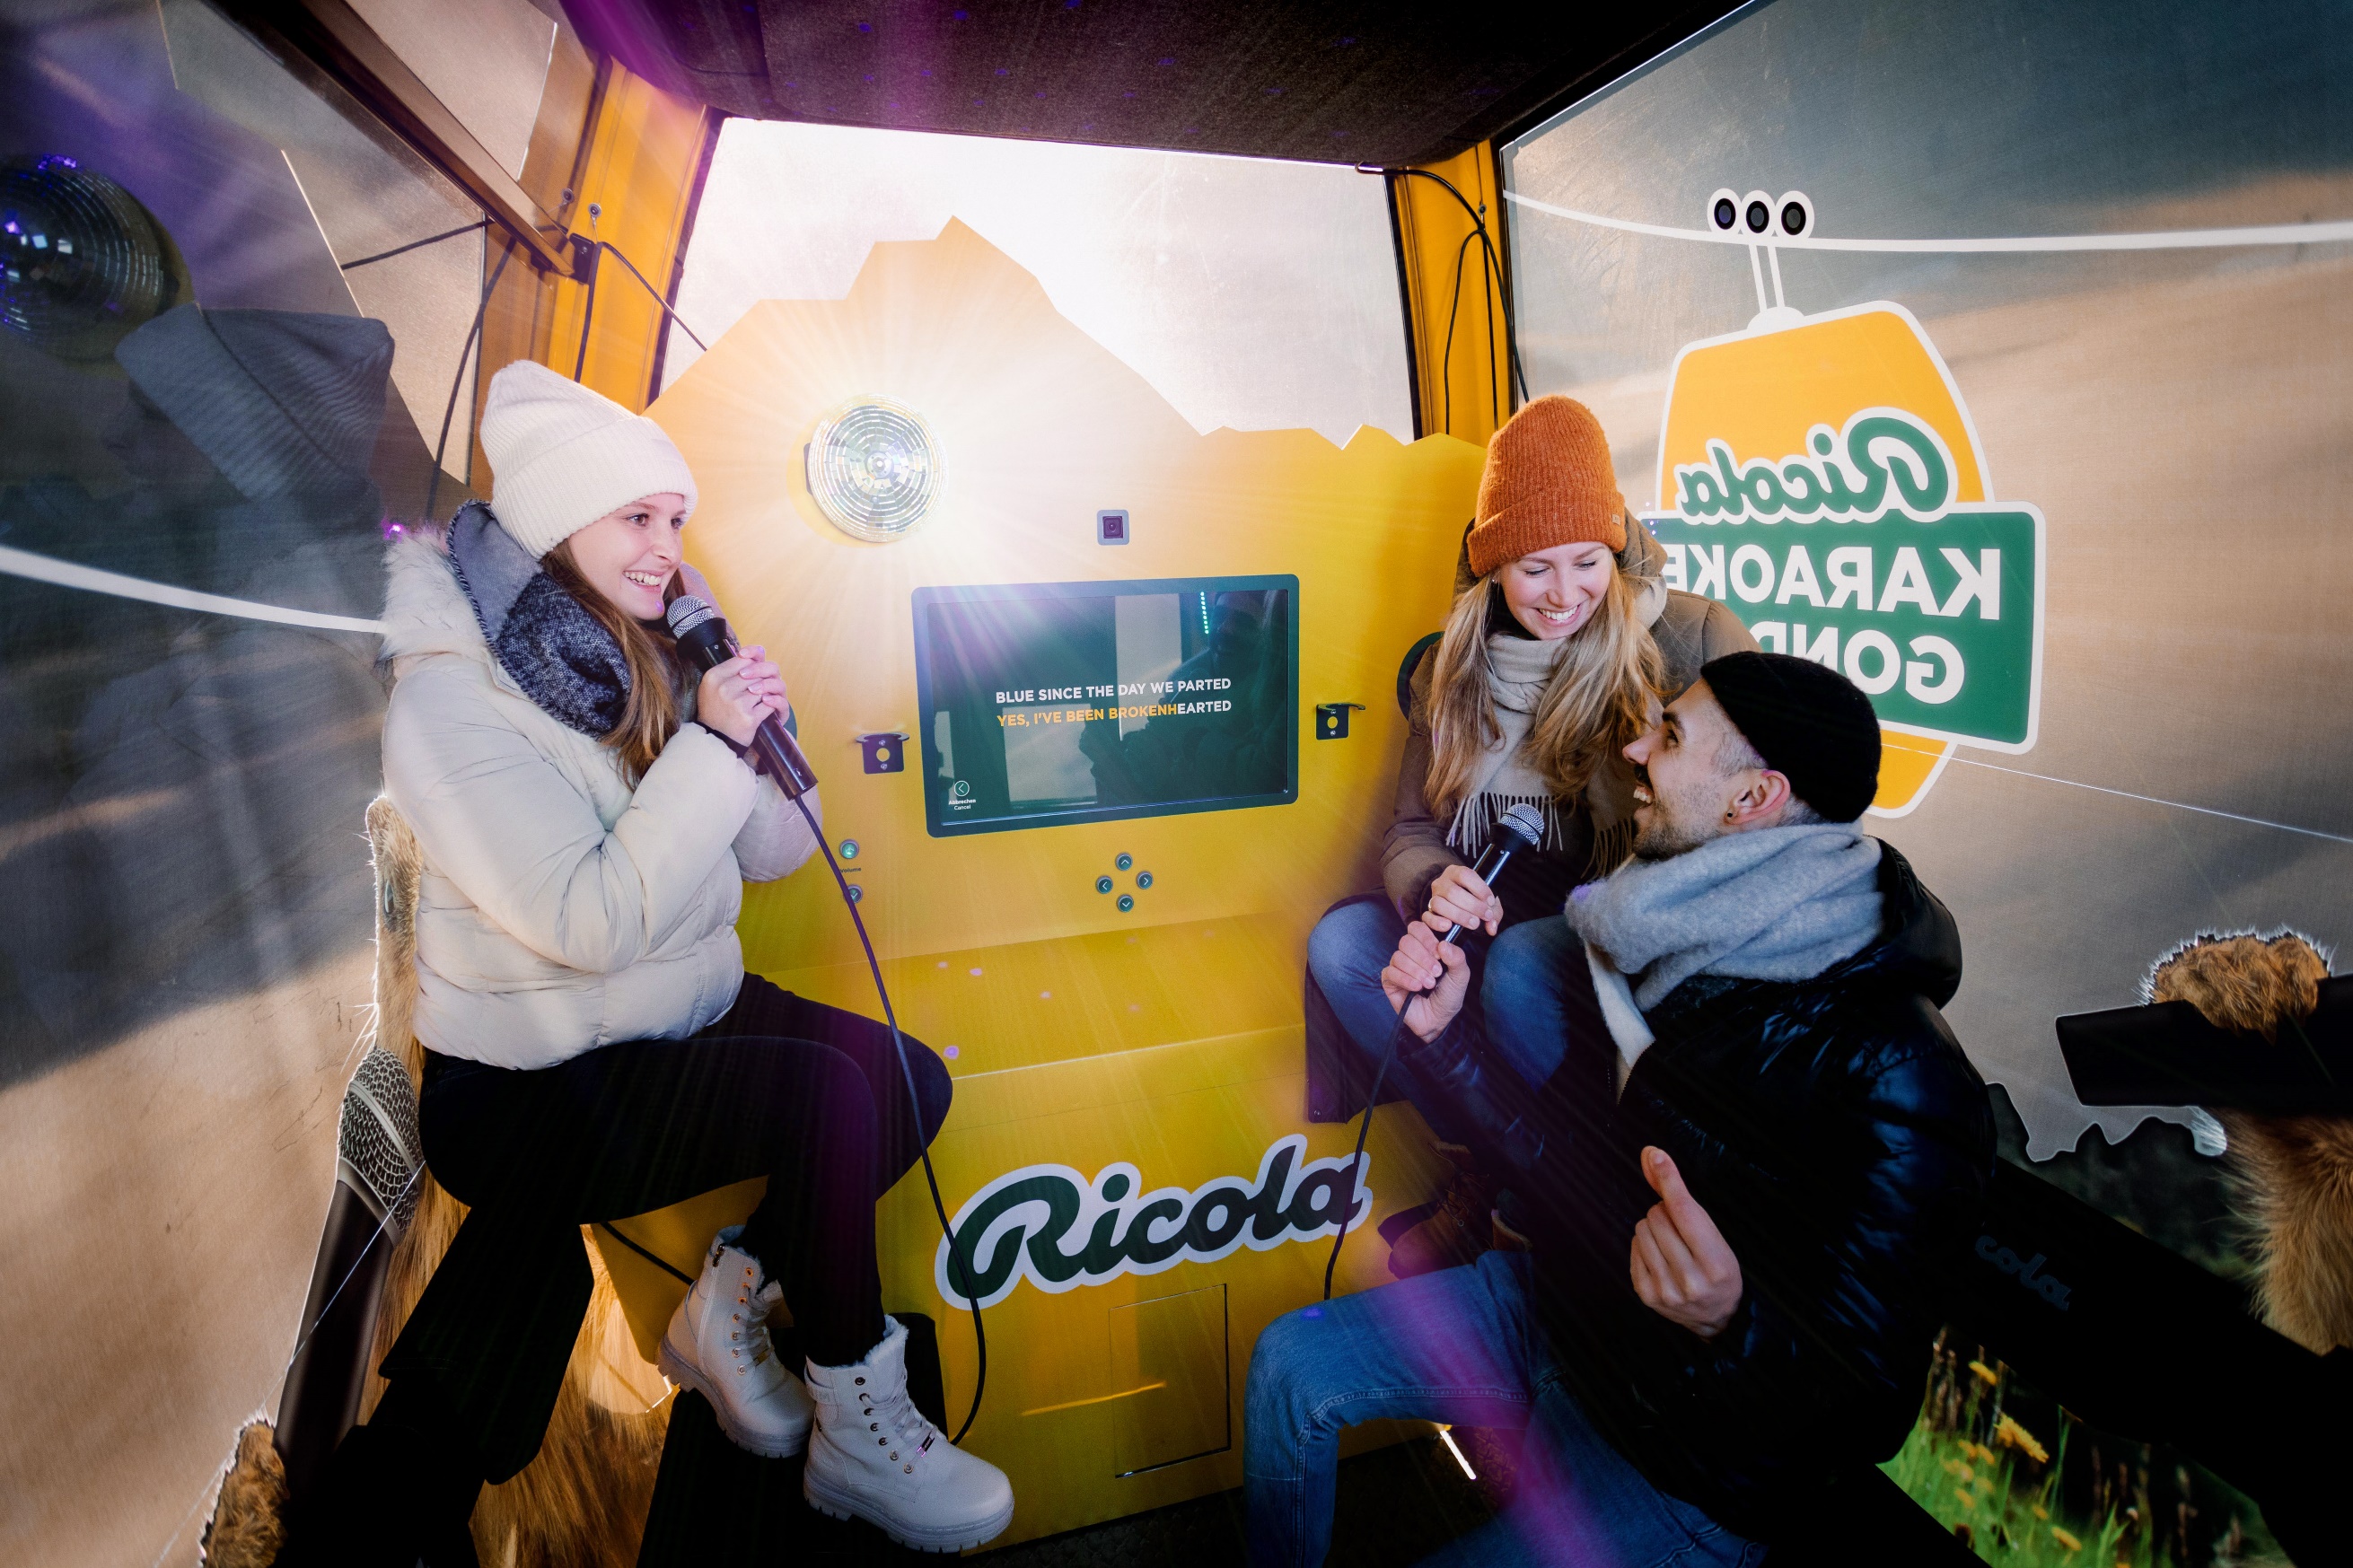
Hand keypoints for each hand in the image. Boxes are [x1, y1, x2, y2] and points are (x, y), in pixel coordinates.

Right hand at [697, 643, 788, 746]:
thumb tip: (760, 650)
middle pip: (756, 673)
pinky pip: (770, 704)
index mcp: (713, 677)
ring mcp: (737, 703)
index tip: (752, 676)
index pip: (743, 660)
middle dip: (761, 681)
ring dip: (766, 695)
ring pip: (764, 688)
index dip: (753, 667)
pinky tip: (763, 710)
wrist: (716, 740)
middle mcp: (723, 688)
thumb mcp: (717, 685)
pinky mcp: (749, 718)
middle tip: (757, 692)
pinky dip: (770, 707)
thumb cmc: (717, 709)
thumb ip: (736, 666)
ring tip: (758, 701)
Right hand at [1380, 921, 1469, 1041]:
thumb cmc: (1449, 996)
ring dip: (1417, 970)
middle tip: (1437, 972)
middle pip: (1407, 939)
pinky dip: (1405, 979)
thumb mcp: (1460, 977)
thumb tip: (1444, 944)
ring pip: (1399, 955)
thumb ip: (1457, 958)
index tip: (1443, 934)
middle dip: (1424, 956)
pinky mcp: (1389, 980)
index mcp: (1427, 946)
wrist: (1438, 1019)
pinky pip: (1390, 971)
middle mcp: (1411, 953)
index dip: (1429, 927)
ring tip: (1429, 984)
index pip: (1420, 926)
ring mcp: (1399, 965)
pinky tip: (1416, 988)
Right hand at [1423, 863, 1501, 938]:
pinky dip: (1437, 922)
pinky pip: (1427, 917)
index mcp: (1456, 873)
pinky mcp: (1427, 912)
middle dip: (1473, 906)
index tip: (1490, 902)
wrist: (1459, 905)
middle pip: (1453, 892)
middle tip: (1486, 916)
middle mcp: (1442, 882)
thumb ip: (1493, 912)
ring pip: (1439, 904)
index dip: (1479, 888)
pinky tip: (1449, 926)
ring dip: (1459, 915)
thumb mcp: (1487, 902)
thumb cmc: (1475, 900)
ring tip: (1474, 923)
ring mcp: (1433, 897)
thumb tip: (1491, 928)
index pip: (1465, 875)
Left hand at [1629, 1147, 1742, 1339]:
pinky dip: (1645, 1245)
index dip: (1669, 1181)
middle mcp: (1690, 1280)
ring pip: (1642, 1229)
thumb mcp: (1716, 1237)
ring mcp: (1666, 1291)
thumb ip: (1684, 1199)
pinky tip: (1661, 1257)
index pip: (1684, 1213)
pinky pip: (1634, 1247)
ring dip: (1654, 1228)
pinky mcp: (1647, 1295)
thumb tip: (1653, 1157)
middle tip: (1681, 1229)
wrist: (1718, 1319)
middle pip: (1657, 1217)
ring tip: (1672, 1244)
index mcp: (1716, 1264)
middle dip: (1666, 1213)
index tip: (1656, 1156)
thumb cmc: (1720, 1271)